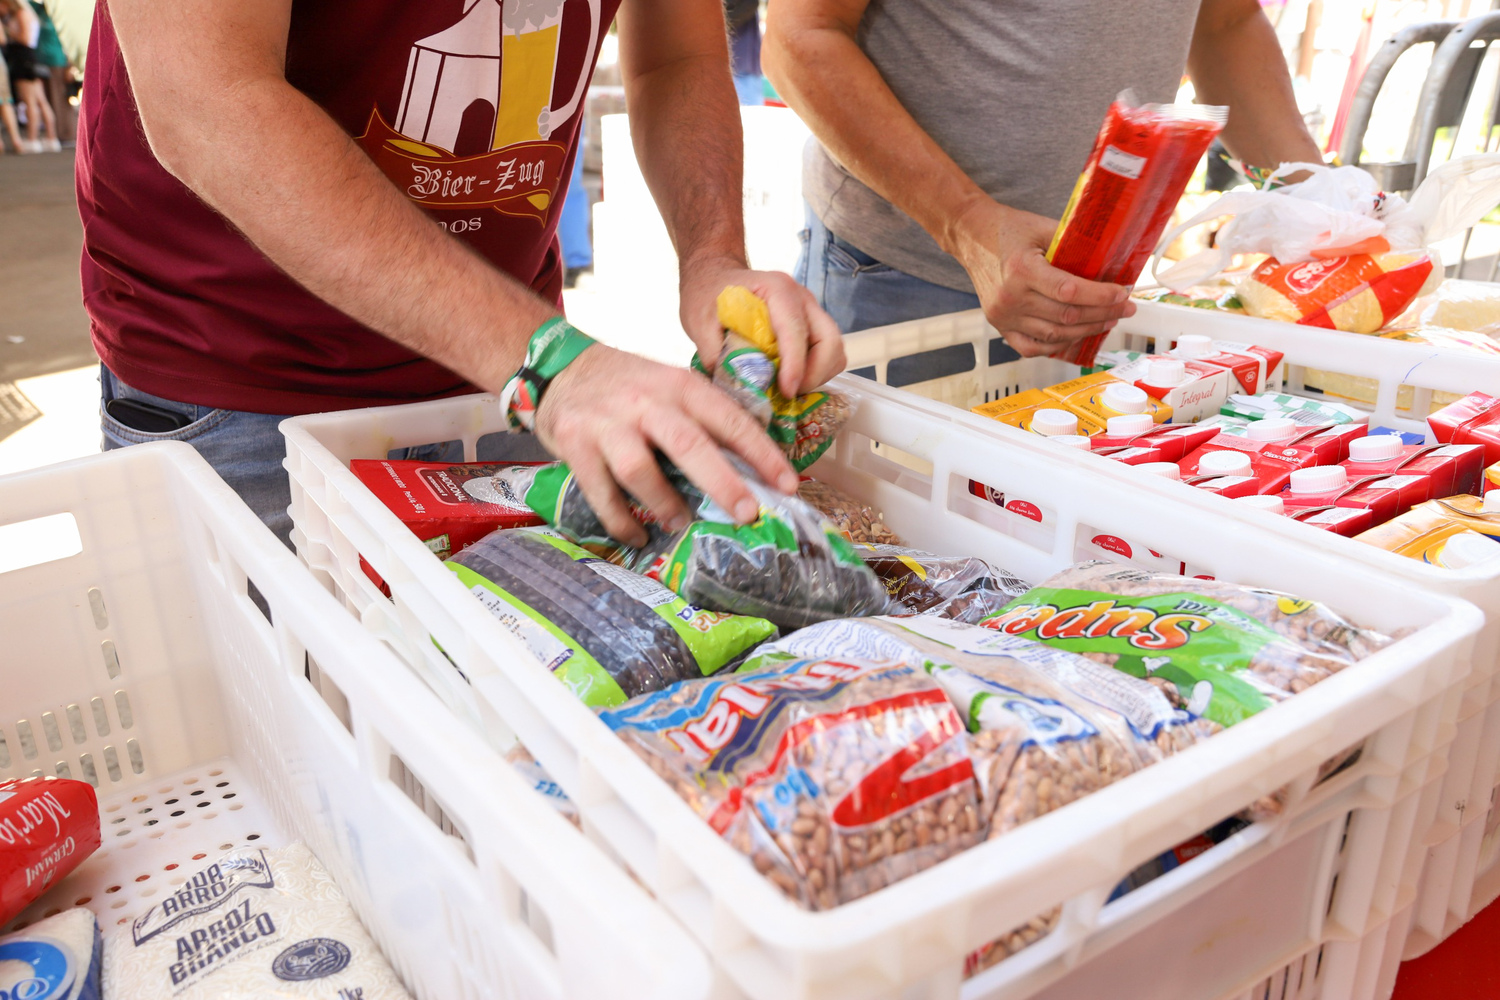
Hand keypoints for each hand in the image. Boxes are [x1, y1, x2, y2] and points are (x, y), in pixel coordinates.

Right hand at [534, 342, 798, 546]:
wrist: (561, 367)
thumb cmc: (629, 385)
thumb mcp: (670, 386)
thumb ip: (702, 419)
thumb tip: (751, 468)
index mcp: (679, 385)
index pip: (729, 419)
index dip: (761, 453)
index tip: (788, 484)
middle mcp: (646, 402)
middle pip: (689, 444)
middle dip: (723, 483)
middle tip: (747, 514)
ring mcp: (608, 423)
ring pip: (640, 470)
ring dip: (664, 504)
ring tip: (681, 524)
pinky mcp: (574, 444)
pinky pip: (600, 492)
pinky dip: (620, 521)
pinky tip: (637, 537)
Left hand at [678, 258, 845, 396]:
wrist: (714, 277)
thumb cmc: (708, 293)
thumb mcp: (700, 321)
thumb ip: (714, 352)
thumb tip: (734, 386)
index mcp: (776, 290)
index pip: (796, 331)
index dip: (795, 366)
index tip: (786, 391)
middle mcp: (801, 298)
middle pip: (829, 340)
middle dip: (814, 374)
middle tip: (788, 393)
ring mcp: (809, 310)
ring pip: (833, 349)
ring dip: (817, 375)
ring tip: (788, 388)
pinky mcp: (810, 324)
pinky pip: (826, 352)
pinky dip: (815, 371)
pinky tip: (791, 379)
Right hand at [949, 198, 1135, 357]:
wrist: (973, 238)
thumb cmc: (1009, 230)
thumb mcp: (1044, 228)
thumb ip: (1074, 247)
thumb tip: (1110, 264)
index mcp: (1021, 270)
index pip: (1069, 292)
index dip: (1100, 296)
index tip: (1122, 293)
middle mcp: (1010, 297)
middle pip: (1066, 316)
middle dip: (1103, 314)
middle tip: (1125, 308)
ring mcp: (1004, 316)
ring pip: (1054, 335)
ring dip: (1087, 330)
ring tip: (1108, 321)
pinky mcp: (1000, 326)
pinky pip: (1032, 347)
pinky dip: (1058, 345)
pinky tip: (1078, 335)